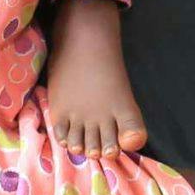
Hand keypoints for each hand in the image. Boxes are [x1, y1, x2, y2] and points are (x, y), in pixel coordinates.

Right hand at [41, 3, 148, 155]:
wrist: (83, 43)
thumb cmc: (105, 68)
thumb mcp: (122, 94)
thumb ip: (128, 121)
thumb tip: (129, 144)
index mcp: (124, 109)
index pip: (134, 138)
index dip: (126, 144)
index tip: (117, 143)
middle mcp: (103, 116)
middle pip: (103, 150)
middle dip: (100, 151)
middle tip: (97, 145)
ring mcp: (80, 116)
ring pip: (81, 147)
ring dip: (82, 148)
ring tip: (82, 142)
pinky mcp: (60, 112)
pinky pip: (62, 137)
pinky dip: (66, 140)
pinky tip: (69, 134)